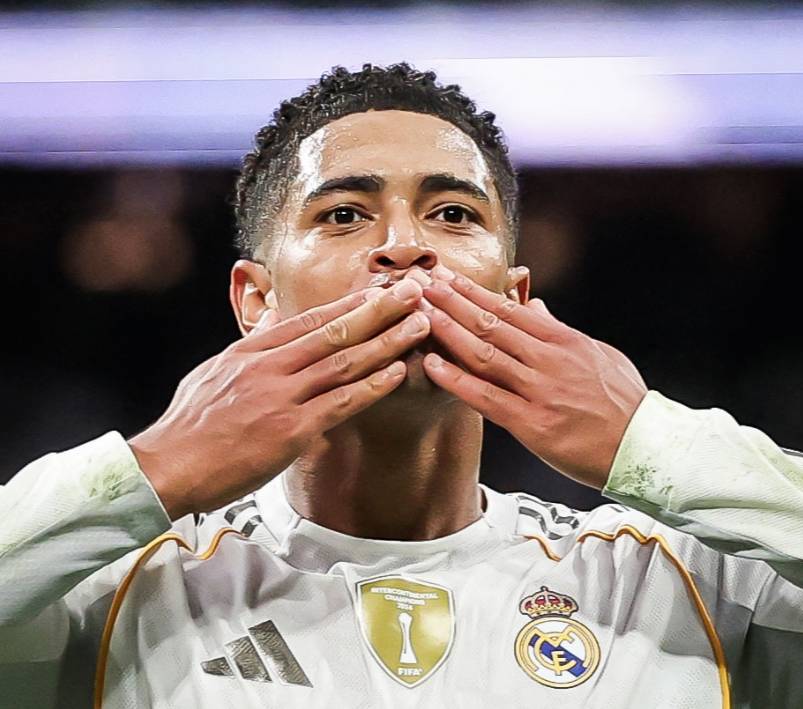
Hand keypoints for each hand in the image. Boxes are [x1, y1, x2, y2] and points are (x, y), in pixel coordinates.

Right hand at [129, 279, 429, 518]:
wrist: (166, 467)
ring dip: (387, 340)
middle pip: (334, 330)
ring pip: (344, 361)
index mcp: (251, 350)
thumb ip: (252, 348)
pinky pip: (340, 403)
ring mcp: (280, 396)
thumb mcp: (216, 372)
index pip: (309, 318)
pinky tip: (399, 373)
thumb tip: (278, 323)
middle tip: (414, 288)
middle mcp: (269, 366)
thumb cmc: (189, 425)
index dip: (349, 302)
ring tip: (420, 323)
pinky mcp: (289, 430)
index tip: (379, 288)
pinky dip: (372, 386)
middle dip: (379, 308)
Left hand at [421, 269, 646, 488]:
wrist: (645, 447)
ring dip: (447, 330)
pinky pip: (486, 398)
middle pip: (490, 323)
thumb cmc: (624, 402)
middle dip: (451, 301)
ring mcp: (539, 390)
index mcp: (563, 340)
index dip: (473, 292)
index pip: (509, 309)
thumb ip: (559, 330)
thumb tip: (534, 307)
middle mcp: (548, 359)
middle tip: (422, 284)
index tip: (447, 278)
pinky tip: (432, 365)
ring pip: (484, 353)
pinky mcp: (532, 423)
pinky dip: (457, 380)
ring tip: (419, 313)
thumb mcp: (597, 354)